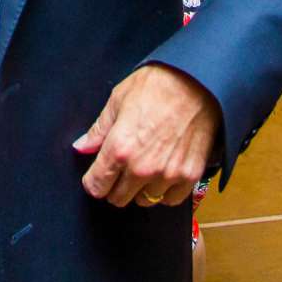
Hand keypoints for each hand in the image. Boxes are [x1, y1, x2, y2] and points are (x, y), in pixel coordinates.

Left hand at [72, 64, 221, 207]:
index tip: (97, 176)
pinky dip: (166, 191)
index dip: (93, 181)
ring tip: (146, 166)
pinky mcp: (190, 175)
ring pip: (145, 200)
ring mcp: (167, 174)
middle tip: (122, 169)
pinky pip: (171, 200)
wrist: (198, 80)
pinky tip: (164, 173)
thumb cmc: (158, 84)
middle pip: (118, 198)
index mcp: (119, 148)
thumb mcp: (119, 99)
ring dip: (141, 189)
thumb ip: (99, 129)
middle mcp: (142, 167)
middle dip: (115, 186)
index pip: (96, 186)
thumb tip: (82, 147)